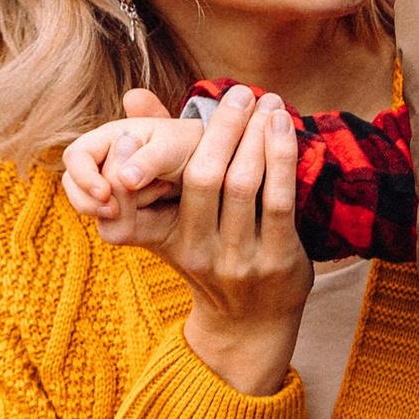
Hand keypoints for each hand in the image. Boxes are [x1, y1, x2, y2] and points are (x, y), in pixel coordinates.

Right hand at [62, 96, 208, 244]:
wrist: (214, 168)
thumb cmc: (193, 145)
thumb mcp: (174, 146)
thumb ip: (149, 159)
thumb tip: (123, 180)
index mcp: (109, 138)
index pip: (76, 157)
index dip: (84, 176)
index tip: (105, 193)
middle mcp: (105, 164)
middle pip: (75, 188)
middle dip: (93, 202)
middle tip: (117, 210)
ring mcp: (112, 191)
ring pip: (93, 210)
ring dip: (121, 209)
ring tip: (160, 191)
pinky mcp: (124, 214)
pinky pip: (113, 226)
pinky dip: (134, 219)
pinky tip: (162, 200)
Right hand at [153, 85, 311, 398]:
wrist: (248, 325)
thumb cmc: (209, 260)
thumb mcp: (173, 223)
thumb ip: (157, 161)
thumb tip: (133, 96)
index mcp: (172, 239)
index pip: (170, 181)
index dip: (179, 138)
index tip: (194, 104)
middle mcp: (203, 250)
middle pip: (207, 176)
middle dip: (225, 129)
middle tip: (241, 92)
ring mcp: (242, 258)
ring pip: (245, 184)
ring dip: (259, 136)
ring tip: (269, 103)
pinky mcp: (279, 261)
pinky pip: (280, 201)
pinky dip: (282, 159)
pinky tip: (285, 130)